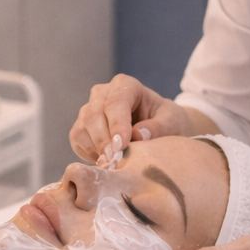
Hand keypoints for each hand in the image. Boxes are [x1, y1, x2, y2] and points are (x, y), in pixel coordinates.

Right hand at [69, 74, 196, 162]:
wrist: (161, 129)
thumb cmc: (167, 121)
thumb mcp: (172, 123)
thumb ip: (158, 127)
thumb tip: (137, 135)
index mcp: (125, 85)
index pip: (116, 102)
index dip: (117, 124)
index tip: (122, 145)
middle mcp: (103, 94)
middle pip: (93, 114)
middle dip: (103, 140)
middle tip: (115, 160)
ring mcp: (89, 110)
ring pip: (82, 128)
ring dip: (95, 149)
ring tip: (112, 164)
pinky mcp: (83, 128)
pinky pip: (77, 140)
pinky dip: (88, 154)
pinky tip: (106, 161)